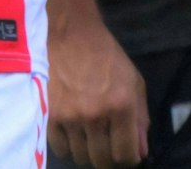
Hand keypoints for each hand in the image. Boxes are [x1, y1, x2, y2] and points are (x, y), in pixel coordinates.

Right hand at [47, 18, 147, 166]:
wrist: (71, 34)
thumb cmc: (107, 57)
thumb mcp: (134, 83)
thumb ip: (140, 120)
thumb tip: (140, 153)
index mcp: (121, 106)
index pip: (126, 155)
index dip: (128, 158)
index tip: (124, 152)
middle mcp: (96, 114)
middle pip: (101, 160)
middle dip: (107, 158)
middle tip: (105, 145)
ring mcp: (70, 115)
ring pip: (80, 156)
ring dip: (86, 150)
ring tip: (88, 136)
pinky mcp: (50, 113)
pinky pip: (59, 147)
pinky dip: (66, 145)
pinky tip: (72, 133)